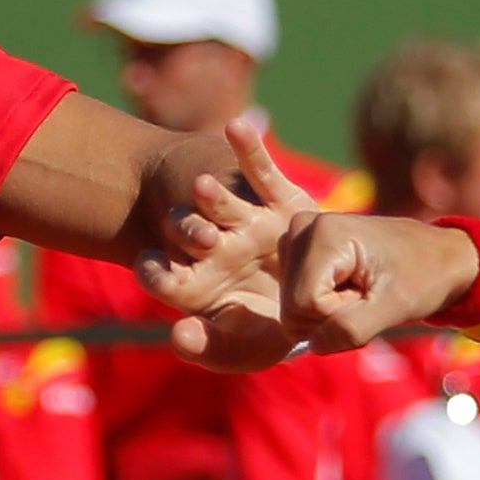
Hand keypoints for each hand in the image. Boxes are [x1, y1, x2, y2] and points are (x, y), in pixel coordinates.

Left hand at [144, 118, 308, 362]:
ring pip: (220, 204)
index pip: (163, 274)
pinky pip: (261, 173)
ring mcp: (247, 223)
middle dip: (185, 230)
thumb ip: (209, 349)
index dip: (154, 271)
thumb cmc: (271, 333)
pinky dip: (249, 149)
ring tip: (202, 188)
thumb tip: (177, 333)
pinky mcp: (282, 202)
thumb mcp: (244, 352)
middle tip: (198, 236)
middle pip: (188, 233)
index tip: (153, 267)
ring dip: (210, 195)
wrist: (327, 308)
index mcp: (197, 283)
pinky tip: (236, 127)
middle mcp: (216, 248)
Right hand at [244, 210, 479, 363]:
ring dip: (329, 311)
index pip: (303, 306)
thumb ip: (350, 330)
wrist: (441, 256)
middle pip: (293, 307)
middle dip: (331, 315)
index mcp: (324, 234)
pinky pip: (297, 297)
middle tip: (367, 295)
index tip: (371, 297)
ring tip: (362, 289)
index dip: (338, 316)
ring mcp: (299, 235)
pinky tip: (351, 286)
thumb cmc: (425, 277)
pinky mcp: (301, 246)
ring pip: (294, 305)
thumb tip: (312, 344)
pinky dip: (325, 303)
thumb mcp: (394, 308)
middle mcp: (303, 227)